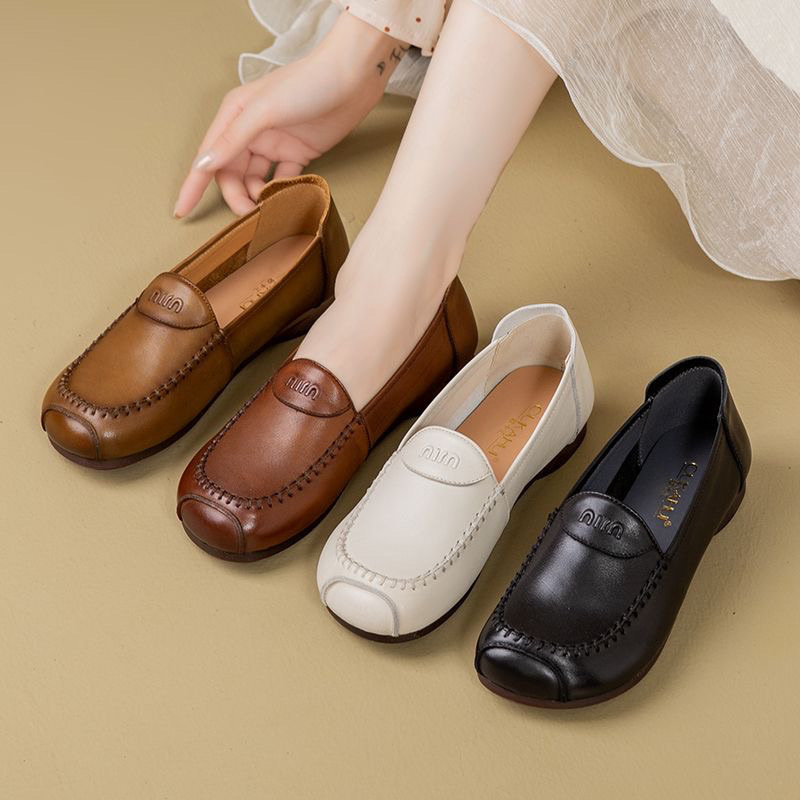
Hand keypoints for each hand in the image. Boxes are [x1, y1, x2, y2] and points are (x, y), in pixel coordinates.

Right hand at [174, 14, 407, 216]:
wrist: (352, 77)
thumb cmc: (307, 84)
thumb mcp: (264, 111)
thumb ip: (233, 140)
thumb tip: (204, 165)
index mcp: (234, 115)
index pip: (208, 156)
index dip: (194, 185)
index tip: (181, 210)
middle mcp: (250, 130)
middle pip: (233, 174)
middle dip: (237, 196)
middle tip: (251, 215)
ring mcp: (275, 143)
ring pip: (256, 180)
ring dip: (259, 197)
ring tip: (271, 208)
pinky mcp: (298, 153)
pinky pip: (283, 180)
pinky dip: (282, 193)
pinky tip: (287, 201)